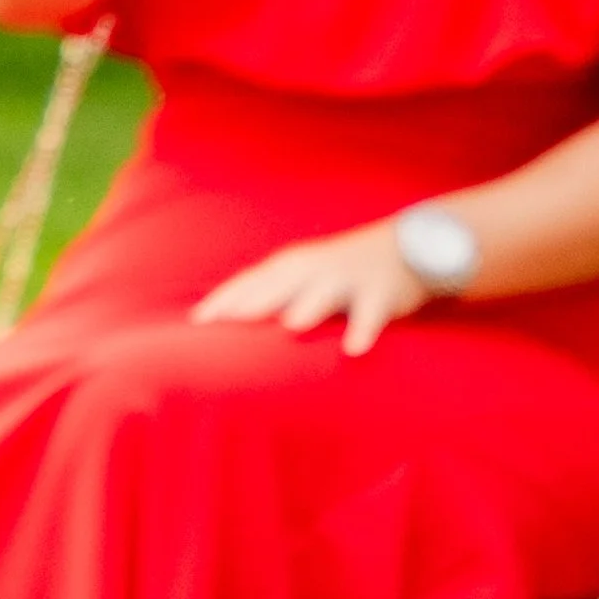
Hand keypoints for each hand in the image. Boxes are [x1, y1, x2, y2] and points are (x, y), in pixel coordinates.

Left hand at [194, 222, 431, 356]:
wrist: (404, 248)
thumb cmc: (339, 270)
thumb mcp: (301, 275)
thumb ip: (269, 293)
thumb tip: (226, 316)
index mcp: (290, 266)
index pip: (249, 283)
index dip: (223, 301)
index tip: (195, 322)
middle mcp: (313, 270)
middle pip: (277, 286)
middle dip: (251, 303)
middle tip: (221, 323)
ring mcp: (346, 280)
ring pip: (324, 296)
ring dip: (308, 307)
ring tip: (290, 326)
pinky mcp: (380, 296)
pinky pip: (370, 316)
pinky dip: (363, 331)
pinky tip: (353, 349)